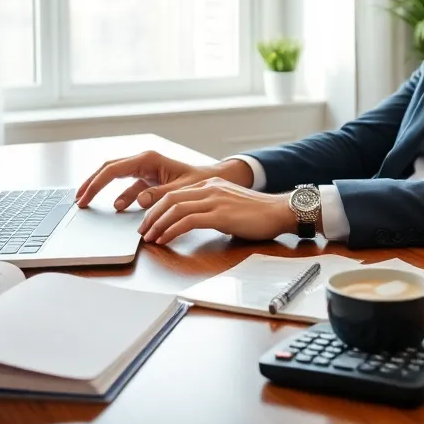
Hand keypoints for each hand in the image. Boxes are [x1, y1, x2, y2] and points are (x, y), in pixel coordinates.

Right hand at [75, 150, 254, 210]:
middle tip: (78, 199)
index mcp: (149, 159)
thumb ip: (159, 195)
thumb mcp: (181, 190)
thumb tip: (138, 201)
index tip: (84, 196)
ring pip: (116, 178)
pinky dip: (121, 197)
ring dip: (103, 190)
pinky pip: (129, 188)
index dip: (96, 183)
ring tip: (89, 203)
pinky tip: (117, 207)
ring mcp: (145, 170)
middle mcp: (144, 161)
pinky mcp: (149, 180)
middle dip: (92, 184)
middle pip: (109, 170)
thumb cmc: (201, 182)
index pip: (114, 169)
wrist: (215, 181)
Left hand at [138, 178, 296, 244]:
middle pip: (170, 198)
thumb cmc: (259, 214)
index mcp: (211, 184)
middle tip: (143, 231)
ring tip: (149, 238)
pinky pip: (188, 221)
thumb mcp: (230, 205)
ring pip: (175, 208)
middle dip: (152, 215)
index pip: (176, 193)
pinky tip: (165, 239)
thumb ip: (212, 209)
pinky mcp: (220, 214)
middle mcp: (210, 188)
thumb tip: (197, 223)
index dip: (158, 207)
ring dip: (158, 224)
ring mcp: (215, 200)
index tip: (149, 221)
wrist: (280, 211)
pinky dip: (172, 230)